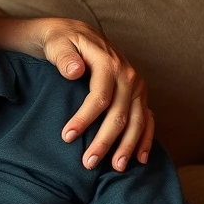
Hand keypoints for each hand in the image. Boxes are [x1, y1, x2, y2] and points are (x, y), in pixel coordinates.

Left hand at [38, 19, 154, 172]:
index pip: (100, 96)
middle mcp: (128, 75)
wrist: (74, 34)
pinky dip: (145, 139)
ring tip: (115, 168)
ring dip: (127, 146)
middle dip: (105, 141)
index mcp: (108, 62)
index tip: (67, 137)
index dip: (85, 119)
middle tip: (88, 163)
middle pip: (119, 114)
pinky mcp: (137, 95)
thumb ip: (64, 57)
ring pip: (136, 120)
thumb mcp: (57, 43)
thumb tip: (75, 72)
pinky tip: (140, 159)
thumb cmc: (60, 41)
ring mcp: (136, 86)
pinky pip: (147, 119)